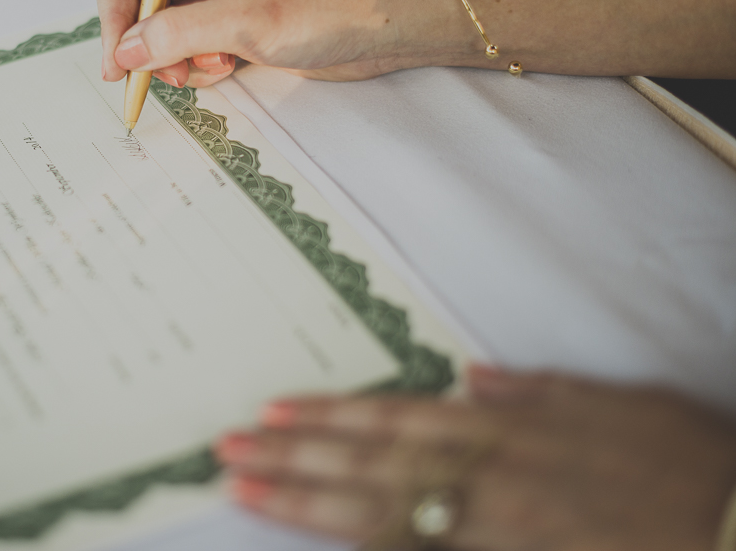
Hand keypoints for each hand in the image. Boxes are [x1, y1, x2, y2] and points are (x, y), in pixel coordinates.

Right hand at [92, 0, 458, 87]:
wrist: (383, 26)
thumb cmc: (327, 6)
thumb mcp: (245, 21)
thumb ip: (176, 33)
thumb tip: (125, 50)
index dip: (113, 16)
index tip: (118, 62)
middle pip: (137, 7)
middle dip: (148, 47)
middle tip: (171, 76)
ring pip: (160, 35)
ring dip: (177, 61)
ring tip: (217, 67)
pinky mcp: (229, 26)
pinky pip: (189, 50)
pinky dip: (199, 67)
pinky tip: (230, 67)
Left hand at [215, 366, 735, 549]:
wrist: (735, 532)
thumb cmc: (684, 466)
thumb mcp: (618, 404)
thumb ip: (536, 391)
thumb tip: (469, 376)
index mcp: (508, 433)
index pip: (396, 421)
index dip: (328, 418)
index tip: (272, 412)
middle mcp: (489, 482)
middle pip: (371, 468)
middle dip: (294, 459)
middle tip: (226, 451)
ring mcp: (494, 534)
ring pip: (383, 518)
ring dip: (308, 505)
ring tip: (247, 492)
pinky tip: (328, 543)